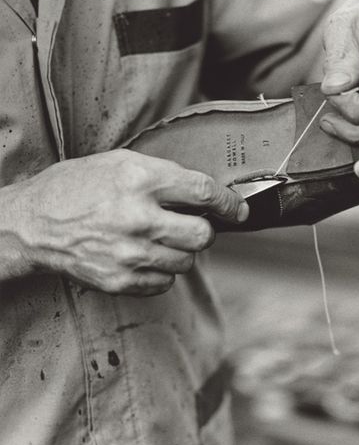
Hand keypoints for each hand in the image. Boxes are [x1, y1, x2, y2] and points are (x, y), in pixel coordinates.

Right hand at [12, 150, 247, 294]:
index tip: (238, 209)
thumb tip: (204, 193)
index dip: (229, 202)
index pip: (204, 193)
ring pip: (187, 262)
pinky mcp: (120, 280)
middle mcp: (139, 218)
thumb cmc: (76, 188)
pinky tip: (145, 255)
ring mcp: (129, 254)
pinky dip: (162, 270)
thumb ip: (164, 176)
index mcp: (141, 181)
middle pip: (204, 235)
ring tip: (161, 239)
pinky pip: (165, 282)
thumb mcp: (120, 163)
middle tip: (194, 225)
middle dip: (206, 230)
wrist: (34, 224)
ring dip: (183, 251)